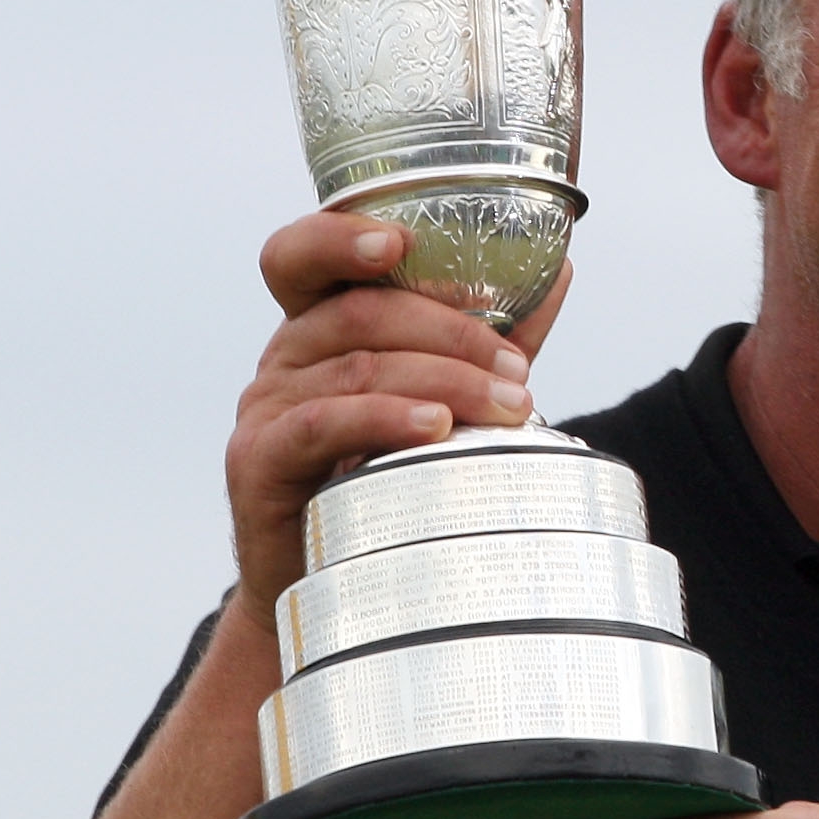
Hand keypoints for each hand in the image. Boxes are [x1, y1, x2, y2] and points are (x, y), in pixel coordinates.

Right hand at [225, 211, 570, 613]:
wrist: (335, 582)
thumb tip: (560, 272)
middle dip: (453, 333)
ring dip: (444, 381)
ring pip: (357, 368)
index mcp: (318, 324)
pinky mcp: (257, 460)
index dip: (342, 237)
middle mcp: (284, 355)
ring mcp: (263, 406)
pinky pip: (321, 424)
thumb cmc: (391, 478)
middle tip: (517, 370)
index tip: (403, 242)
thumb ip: (489, 339)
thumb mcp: (446, 397)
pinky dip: (384, 419)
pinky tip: (434, 427)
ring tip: (507, 406)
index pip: (303, 256)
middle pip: (359, 312)